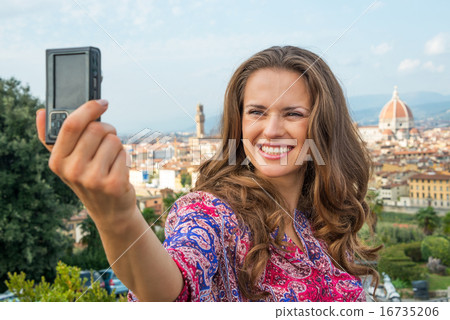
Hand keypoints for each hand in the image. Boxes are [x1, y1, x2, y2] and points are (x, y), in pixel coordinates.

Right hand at [36, 100, 135, 227]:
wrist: (109, 211)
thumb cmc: (88, 178)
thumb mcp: (67, 161)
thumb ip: (53, 138)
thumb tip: (42, 112)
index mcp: (57, 161)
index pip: (71, 125)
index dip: (88, 109)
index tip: (102, 102)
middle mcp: (72, 171)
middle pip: (96, 129)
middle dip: (107, 129)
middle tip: (108, 139)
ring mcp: (93, 179)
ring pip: (113, 140)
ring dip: (117, 145)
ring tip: (110, 159)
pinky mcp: (114, 184)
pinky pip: (125, 153)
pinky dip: (125, 157)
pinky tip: (118, 169)